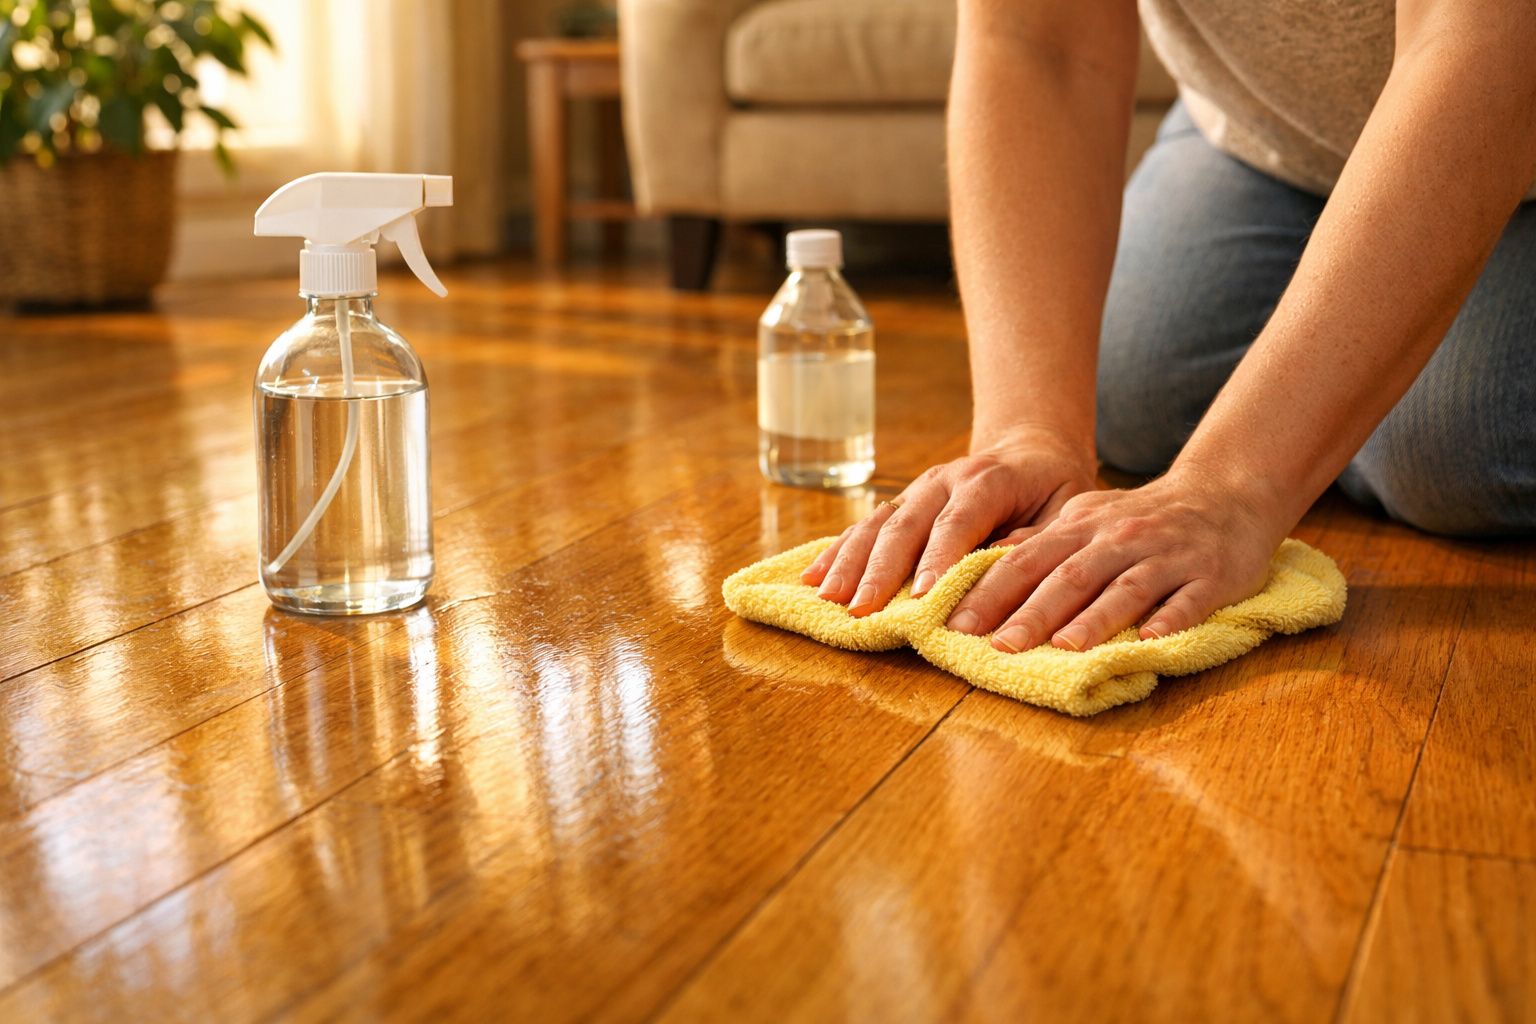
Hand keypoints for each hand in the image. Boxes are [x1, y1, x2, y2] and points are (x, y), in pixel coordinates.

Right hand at [800, 431, 1098, 615]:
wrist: (1030, 452)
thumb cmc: (1053, 491)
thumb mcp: (1066, 510)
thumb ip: (1037, 539)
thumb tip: (1003, 566)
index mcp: (987, 480)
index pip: (958, 521)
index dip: (939, 558)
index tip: (922, 596)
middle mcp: (943, 480)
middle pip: (906, 525)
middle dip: (880, 570)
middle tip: (862, 610)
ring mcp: (915, 490)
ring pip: (876, 525)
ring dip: (849, 564)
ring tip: (827, 599)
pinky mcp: (899, 504)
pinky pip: (863, 527)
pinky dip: (837, 553)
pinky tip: (811, 578)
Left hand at [945, 466, 1290, 651]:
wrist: (1223, 494)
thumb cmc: (1141, 520)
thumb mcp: (1086, 521)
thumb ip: (1041, 546)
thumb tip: (982, 572)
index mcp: (1080, 527)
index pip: (1027, 560)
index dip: (992, 592)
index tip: (957, 623)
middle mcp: (1118, 538)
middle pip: (1069, 577)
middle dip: (1032, 612)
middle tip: (999, 647)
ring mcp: (1165, 555)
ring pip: (1125, 588)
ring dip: (1095, 618)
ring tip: (1065, 647)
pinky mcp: (1210, 574)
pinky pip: (1188, 599)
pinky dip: (1170, 619)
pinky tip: (1150, 641)